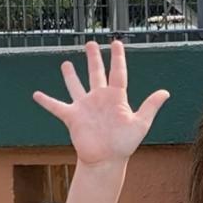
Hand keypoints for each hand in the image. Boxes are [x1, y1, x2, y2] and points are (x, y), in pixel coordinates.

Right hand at [33, 39, 169, 167]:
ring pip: (76, 86)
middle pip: (96, 73)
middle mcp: (99, 98)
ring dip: (70, 75)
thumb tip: (165, 92)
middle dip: (93, 58)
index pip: (118, 72)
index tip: (116, 42)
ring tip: (66, 63)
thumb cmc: (124, 144)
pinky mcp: (72, 117)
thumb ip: (150, 107)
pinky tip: (36, 94)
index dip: (117, 57)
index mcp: (116, 97)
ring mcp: (85, 107)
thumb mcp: (140, 124)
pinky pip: (56, 106)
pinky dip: (46, 101)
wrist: (106, 161)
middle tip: (90, 43)